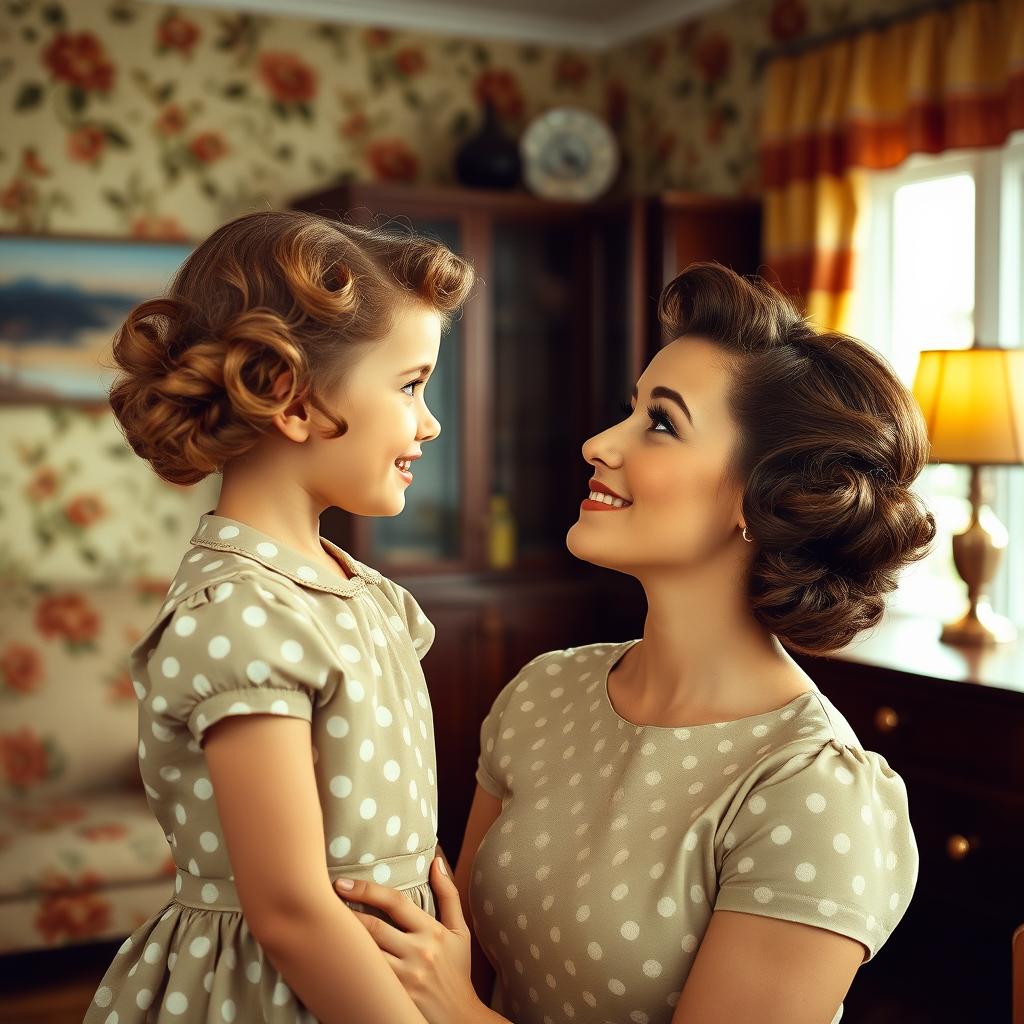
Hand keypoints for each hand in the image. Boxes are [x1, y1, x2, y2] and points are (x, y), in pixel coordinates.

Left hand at [335, 856, 479, 1023]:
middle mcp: (419, 952)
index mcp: (433, 931)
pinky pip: (367, 977)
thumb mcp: (460, 932)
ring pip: (366, 953)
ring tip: (322, 927)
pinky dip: (350, 965)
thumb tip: (436, 861)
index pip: (395, 902)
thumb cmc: (457, 971)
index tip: (341, 883)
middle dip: (345, 913)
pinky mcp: (396, 998)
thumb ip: (448, 894)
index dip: (365, 889)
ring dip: (344, 939)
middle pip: (373, 927)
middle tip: (322, 902)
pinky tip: (332, 958)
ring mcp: (406, 978)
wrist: (459, 1018)